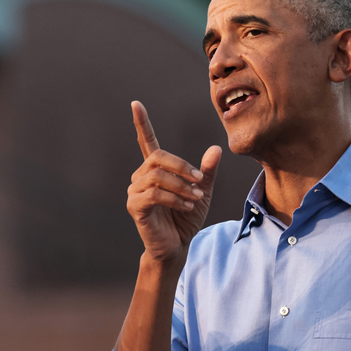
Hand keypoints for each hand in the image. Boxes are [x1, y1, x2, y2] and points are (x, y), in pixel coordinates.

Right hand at [126, 101, 220, 264]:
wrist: (178, 246)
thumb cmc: (186, 218)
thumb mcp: (202, 192)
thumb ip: (206, 171)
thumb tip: (215, 149)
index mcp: (155, 170)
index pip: (147, 142)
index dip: (142, 123)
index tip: (136, 104)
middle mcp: (141, 177)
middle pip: (158, 158)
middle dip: (181, 166)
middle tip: (199, 180)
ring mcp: (135, 192)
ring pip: (157, 176)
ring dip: (181, 186)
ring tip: (195, 199)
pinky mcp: (135, 207)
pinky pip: (154, 194)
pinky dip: (174, 199)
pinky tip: (186, 206)